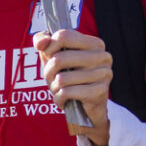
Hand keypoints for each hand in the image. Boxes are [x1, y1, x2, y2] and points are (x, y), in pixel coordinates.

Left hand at [34, 29, 111, 144]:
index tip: (49, 56)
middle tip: (52, 78)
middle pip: (59, 59)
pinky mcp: (100, 92)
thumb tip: (40, 42)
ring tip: (60, 89)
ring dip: (54, 87)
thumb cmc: (69, 77)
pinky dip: (58, 98)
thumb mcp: (53, 56)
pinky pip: (67, 92)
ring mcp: (104, 74)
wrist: (86, 108)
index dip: (49, 47)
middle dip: (48, 71)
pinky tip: (63, 99)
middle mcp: (103, 57)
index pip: (63, 36)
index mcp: (94, 44)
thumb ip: (44, 42)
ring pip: (62, 78)